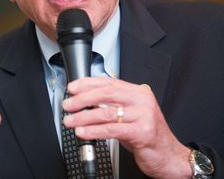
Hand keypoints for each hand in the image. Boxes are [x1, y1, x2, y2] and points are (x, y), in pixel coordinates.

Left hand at [62, 77, 191, 178]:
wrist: (170, 156)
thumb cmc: (147, 133)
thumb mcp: (130, 114)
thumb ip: (113, 105)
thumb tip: (85, 101)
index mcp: (138, 92)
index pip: (108, 81)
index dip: (87, 83)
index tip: (72, 88)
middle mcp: (141, 100)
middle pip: (106, 93)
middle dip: (82, 98)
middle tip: (68, 104)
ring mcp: (143, 115)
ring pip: (106, 112)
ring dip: (84, 116)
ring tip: (70, 120)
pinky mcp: (142, 132)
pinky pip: (112, 129)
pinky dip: (94, 131)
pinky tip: (83, 132)